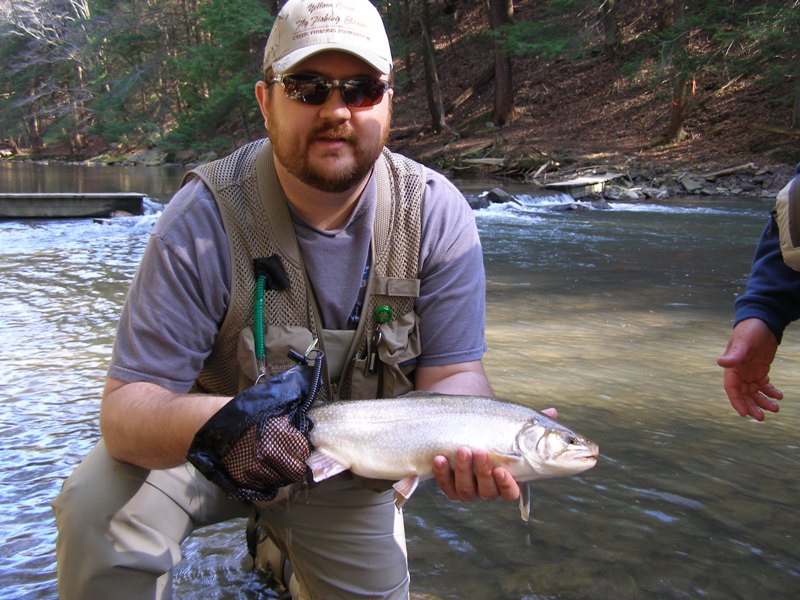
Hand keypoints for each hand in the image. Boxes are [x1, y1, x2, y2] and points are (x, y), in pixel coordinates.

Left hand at [432, 406, 558, 501]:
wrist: (466, 421)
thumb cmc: (494, 428)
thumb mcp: (512, 424)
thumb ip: (533, 423)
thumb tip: (553, 412)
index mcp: (506, 480)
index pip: (510, 493)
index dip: (506, 485)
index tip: (502, 471)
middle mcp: (487, 489)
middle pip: (487, 491)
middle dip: (482, 472)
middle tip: (479, 451)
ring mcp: (468, 488)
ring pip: (465, 489)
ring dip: (462, 470)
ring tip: (462, 449)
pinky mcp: (449, 484)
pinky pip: (445, 486)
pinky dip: (442, 474)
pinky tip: (439, 458)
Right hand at [717, 318, 781, 420]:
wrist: (763, 322)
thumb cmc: (750, 330)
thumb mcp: (743, 342)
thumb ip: (734, 354)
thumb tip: (720, 363)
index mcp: (732, 368)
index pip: (732, 389)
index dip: (737, 402)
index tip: (744, 414)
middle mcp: (739, 373)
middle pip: (743, 395)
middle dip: (751, 406)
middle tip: (762, 417)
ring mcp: (750, 372)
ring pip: (754, 393)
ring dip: (763, 401)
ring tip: (775, 408)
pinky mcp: (760, 370)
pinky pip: (764, 385)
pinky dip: (770, 392)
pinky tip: (778, 396)